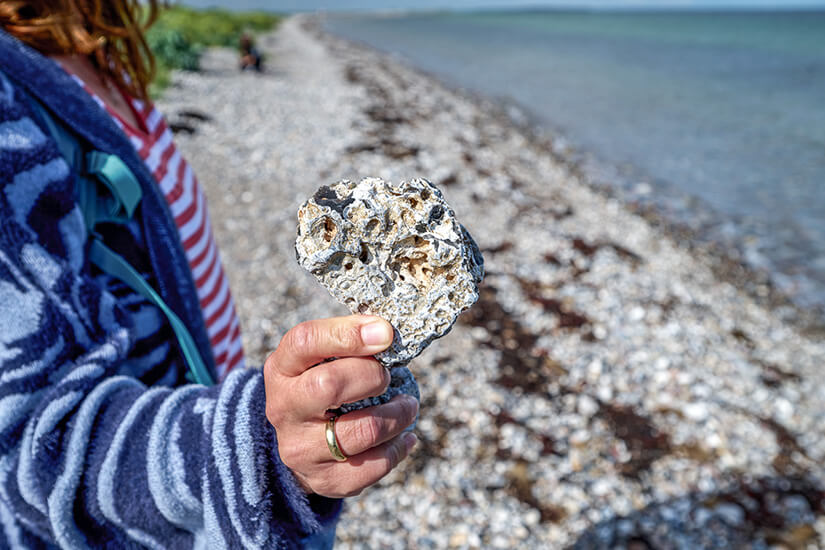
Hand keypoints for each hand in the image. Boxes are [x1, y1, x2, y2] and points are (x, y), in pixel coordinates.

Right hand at [264, 315, 418, 497]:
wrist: (298, 444)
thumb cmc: (318, 387)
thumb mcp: (318, 359)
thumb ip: (347, 342)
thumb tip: (385, 331)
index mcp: (282, 369)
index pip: (305, 341)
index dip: (348, 334)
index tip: (385, 333)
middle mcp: (284, 409)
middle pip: (330, 385)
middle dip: (373, 376)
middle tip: (390, 377)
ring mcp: (301, 448)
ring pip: (361, 431)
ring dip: (397, 415)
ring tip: (408, 406)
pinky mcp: (324, 479)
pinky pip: (372, 466)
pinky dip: (398, 449)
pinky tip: (403, 437)